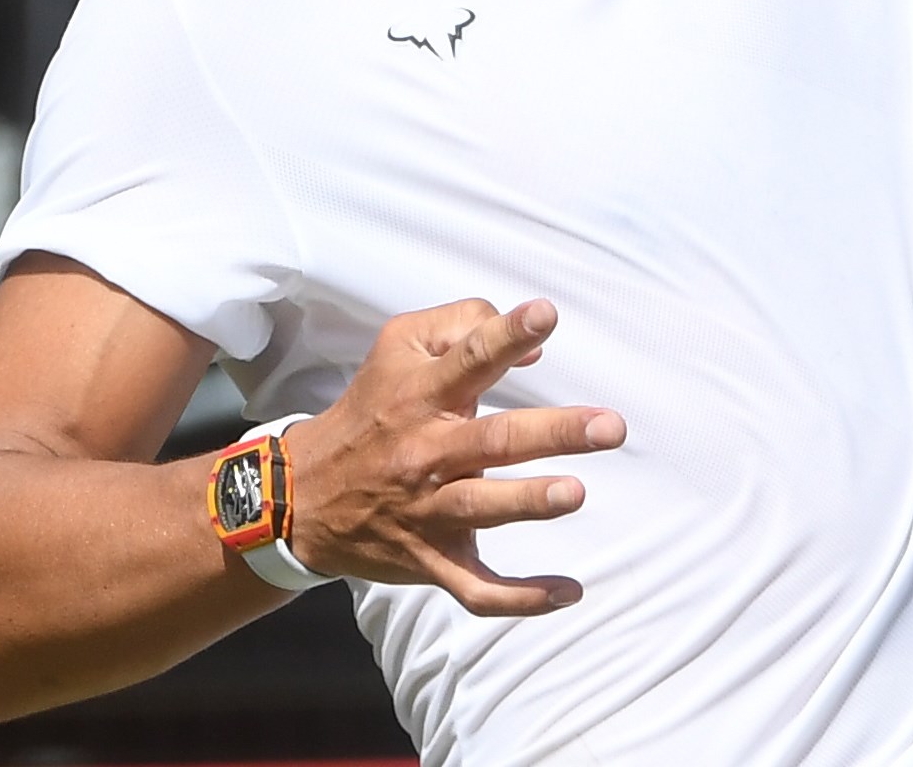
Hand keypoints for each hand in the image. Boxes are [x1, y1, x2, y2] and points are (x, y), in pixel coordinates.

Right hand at [276, 297, 624, 616]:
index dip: (507, 335)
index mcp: (420, 393)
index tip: (546, 315)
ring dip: (529, 502)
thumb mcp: (397, 347)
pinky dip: (521, 598)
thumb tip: (536, 349)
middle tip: (609, 426)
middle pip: (493, 440)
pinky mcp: (431, 560)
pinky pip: (477, 588)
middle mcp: (425, 450)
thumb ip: (461, 328)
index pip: (468, 357)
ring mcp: (428, 510)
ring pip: (483, 509)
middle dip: (554, 432)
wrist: (303, 491)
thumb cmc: (370, 409)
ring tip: (574, 493)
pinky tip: (568, 592)